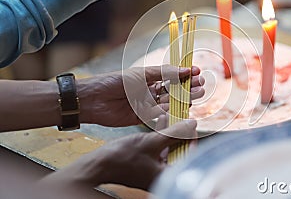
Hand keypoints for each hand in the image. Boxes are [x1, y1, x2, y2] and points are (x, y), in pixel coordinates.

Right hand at [38, 117, 196, 190]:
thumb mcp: (151, 141)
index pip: (188, 158)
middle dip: (180, 134)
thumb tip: (190, 124)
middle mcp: (160, 175)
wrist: (97, 165)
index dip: (192, 140)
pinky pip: (156, 149)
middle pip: (179, 153)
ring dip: (170, 133)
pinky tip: (160, 121)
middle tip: (183, 120)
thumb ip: (174, 133)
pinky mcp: (143, 164)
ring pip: (167, 149)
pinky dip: (159, 136)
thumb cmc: (121, 158)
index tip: (192, 127)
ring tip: (172, 117)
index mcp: (165, 176)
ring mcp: (151, 170)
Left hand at [78, 65, 204, 126]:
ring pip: (170, 102)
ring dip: (183, 98)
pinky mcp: (143, 117)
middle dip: (188, 86)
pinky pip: (160, 114)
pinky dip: (171, 110)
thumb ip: (163, 73)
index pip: (172, 76)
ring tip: (197, 93)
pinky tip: (182, 105)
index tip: (197, 71)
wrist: (93, 99)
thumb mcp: (141, 74)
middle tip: (201, 84)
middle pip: (174, 89)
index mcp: (149, 78)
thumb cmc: (114, 81)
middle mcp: (150, 91)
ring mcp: (147, 104)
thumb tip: (184, 69)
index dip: (185, 74)